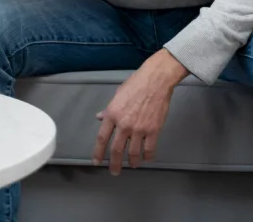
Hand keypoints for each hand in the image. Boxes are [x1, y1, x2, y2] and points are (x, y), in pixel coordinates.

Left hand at [92, 49, 188, 175]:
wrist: (156, 80)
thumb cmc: (135, 83)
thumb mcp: (118, 94)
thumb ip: (109, 109)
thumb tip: (100, 117)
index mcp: (112, 114)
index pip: (102, 138)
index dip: (98, 152)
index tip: (96, 161)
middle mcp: (124, 124)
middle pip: (116, 150)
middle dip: (114, 164)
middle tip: (114, 171)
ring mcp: (139, 129)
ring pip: (133, 153)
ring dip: (132, 162)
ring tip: (132, 166)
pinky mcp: (153, 131)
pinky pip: (149, 149)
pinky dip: (147, 157)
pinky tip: (146, 158)